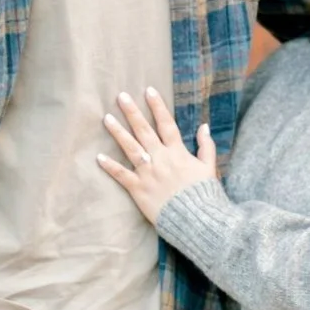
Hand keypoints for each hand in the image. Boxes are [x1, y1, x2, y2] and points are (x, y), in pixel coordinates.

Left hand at [97, 86, 218, 225]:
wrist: (198, 219)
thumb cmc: (205, 195)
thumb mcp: (210, 168)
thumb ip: (206, 146)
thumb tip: (204, 126)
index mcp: (178, 153)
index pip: (166, 124)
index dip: (158, 106)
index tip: (148, 90)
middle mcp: (161, 159)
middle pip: (144, 131)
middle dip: (132, 112)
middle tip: (121, 96)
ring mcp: (148, 173)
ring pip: (130, 148)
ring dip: (118, 132)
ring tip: (106, 118)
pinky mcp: (140, 189)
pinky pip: (122, 175)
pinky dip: (110, 166)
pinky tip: (99, 157)